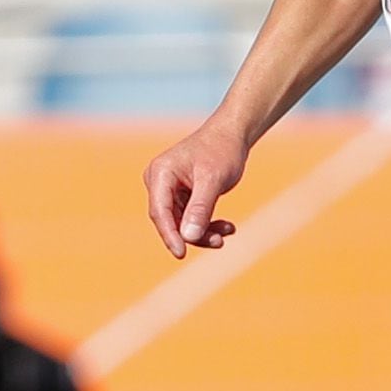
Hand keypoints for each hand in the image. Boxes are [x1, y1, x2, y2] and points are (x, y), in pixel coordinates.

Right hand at [144, 121, 250, 258]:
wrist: (231, 136)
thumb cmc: (221, 152)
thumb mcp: (213, 180)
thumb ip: (200, 208)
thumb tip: (188, 237)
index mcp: (160, 174)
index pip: (159, 211)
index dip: (169, 235)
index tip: (181, 254)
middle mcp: (159, 182)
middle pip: (170, 220)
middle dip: (194, 234)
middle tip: (219, 242)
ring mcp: (169, 189)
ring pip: (182, 222)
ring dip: (204, 231)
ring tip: (228, 230)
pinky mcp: (181, 195)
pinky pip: (190, 217)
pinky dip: (208, 224)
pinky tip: (227, 227)